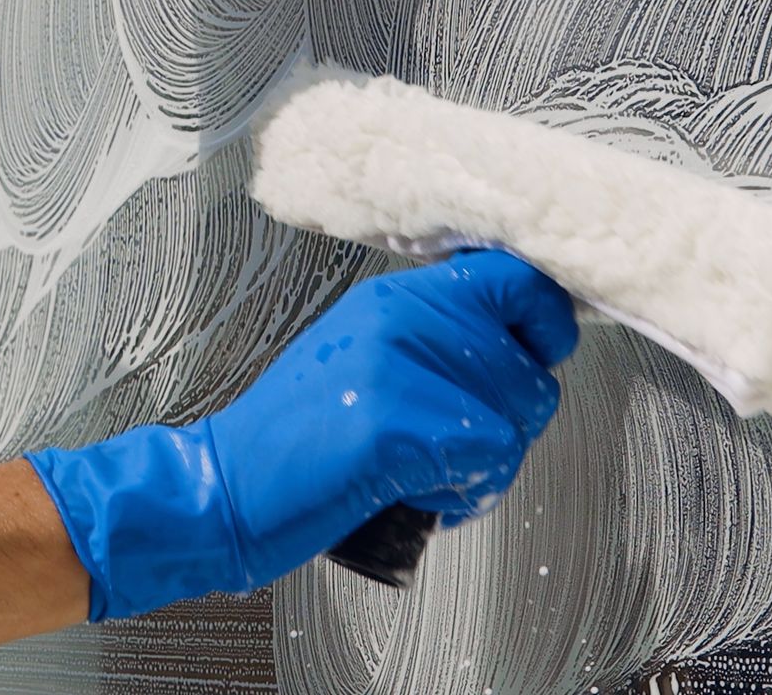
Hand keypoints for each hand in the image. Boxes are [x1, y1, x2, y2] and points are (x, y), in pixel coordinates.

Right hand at [25, 250, 577, 620]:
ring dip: (486, 465)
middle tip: (449, 449)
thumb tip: (525, 347)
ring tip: (424, 471)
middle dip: (510, 426)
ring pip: (516, 419)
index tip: (537, 357)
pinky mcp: (392, 422)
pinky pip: (487, 459)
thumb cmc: (297, 440)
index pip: (516, 278)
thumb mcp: (365, 360)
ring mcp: (394, 366)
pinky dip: (463, 493)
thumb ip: (436, 343)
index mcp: (394, 297)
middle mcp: (399, 317)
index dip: (546, 322)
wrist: (225, 487)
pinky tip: (414, 491)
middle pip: (532, 370)